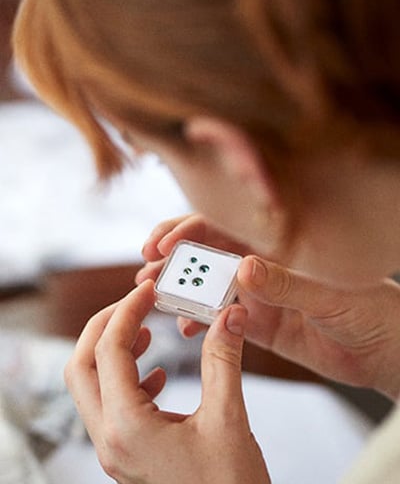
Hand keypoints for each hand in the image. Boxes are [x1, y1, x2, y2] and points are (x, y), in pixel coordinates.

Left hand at [64, 281, 270, 483]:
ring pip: (92, 386)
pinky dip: (128, 378)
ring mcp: (116, 450)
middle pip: (82, 366)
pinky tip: (159, 374)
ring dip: (113, 351)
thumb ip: (224, 361)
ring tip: (146, 331)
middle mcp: (111, 440)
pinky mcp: (128, 455)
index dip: (128, 311)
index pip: (110, 350)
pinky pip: (111, 406)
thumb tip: (228, 317)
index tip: (148, 290)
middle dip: (106, 326)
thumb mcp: (229, 419)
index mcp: (127, 428)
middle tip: (135, 304)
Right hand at [137, 214, 399, 399]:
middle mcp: (263, 264)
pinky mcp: (260, 324)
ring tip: (154, 297)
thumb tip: (243, 268)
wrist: (390, 351)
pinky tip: (183, 328)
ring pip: (208, 285)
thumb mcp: (331, 295)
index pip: (224, 226)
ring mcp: (259, 294)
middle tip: (146, 271)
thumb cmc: (374, 309)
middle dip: (173, 257)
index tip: (162, 245)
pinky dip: (198, 321)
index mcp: (278, 244)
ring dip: (179, 289)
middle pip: (207, 252)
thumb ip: (288, 284)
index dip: (188, 230)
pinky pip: (220, 319)